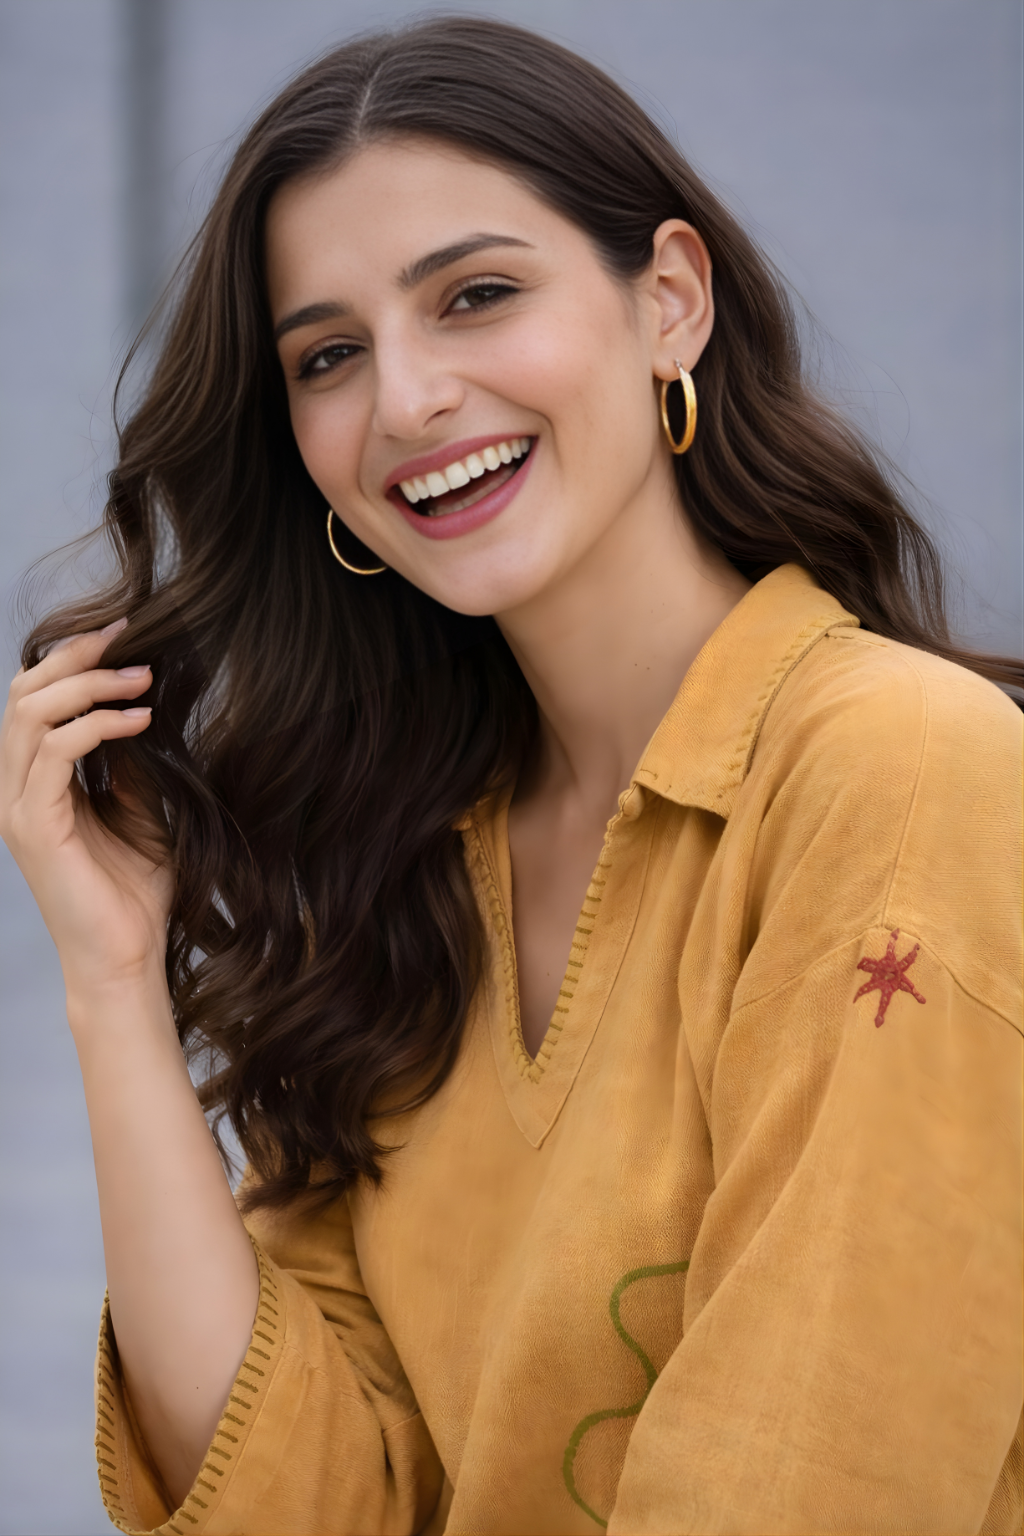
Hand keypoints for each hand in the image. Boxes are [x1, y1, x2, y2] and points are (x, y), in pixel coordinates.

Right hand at [0, 622, 172, 1003]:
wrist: (128, 958)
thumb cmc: (134, 892)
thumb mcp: (141, 809)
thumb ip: (129, 762)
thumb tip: (142, 706)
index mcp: (35, 782)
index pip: (34, 699)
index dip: (72, 659)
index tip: (128, 635)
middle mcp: (16, 789)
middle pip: (22, 694)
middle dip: (75, 656)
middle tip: (131, 637)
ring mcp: (18, 807)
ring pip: (31, 714)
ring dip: (89, 684)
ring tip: (142, 677)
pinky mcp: (33, 827)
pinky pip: (55, 753)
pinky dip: (97, 725)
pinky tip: (141, 720)